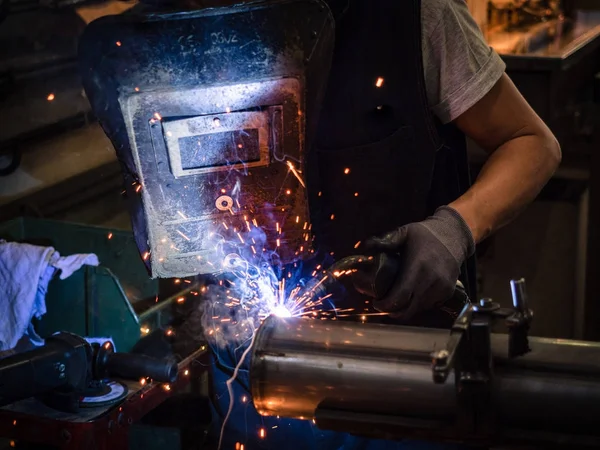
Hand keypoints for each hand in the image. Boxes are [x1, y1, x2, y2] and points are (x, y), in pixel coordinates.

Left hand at [360, 206, 474, 319]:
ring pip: (418, 310)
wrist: (454, 235)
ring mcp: (441, 289)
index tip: (376, 302)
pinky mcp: (448, 293)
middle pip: (407, 309)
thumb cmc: (425, 234)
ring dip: (405, 308)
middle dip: (392, 311)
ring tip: (396, 299)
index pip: (400, 297)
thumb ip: (385, 240)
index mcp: (417, 267)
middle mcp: (431, 281)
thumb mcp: (405, 232)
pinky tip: (411, 296)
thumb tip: (363, 246)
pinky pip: (429, 306)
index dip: (385, 305)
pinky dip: (417, 305)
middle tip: (382, 304)